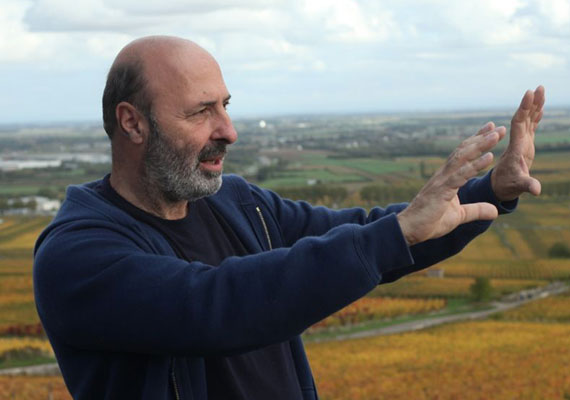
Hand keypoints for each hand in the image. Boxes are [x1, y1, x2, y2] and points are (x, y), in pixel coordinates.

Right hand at [397, 123, 505, 245]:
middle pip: (464, 151)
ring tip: (496, 135)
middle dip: (481, 138)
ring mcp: (442, 181)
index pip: (463, 156)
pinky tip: (489, 156)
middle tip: (499, 127)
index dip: (476, 142)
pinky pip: (461, 175)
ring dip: (480, 145)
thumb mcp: (459, 216)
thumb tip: (495, 211)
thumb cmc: (430, 222)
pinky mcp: (442, 190)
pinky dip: (475, 165)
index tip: (491, 130)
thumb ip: (476, 210)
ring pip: (463, 158)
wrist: (410, 229)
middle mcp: (444, 175)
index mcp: (447, 178)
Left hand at [491, 86, 544, 201]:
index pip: (518, 123)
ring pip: (527, 120)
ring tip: (540, 90)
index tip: (528, 94)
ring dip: (534, 106)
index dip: (524, 109)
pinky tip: (540, 108)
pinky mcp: (524, 145)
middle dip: (530, 103)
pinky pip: (530, 127)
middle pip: (523, 118)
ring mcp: (521, 142)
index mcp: (515, 147)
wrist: (498, 187)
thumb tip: (536, 189)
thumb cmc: (506, 186)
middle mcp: (517, 141)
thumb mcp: (517, 185)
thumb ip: (527, 184)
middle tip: (538, 88)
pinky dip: (536, 117)